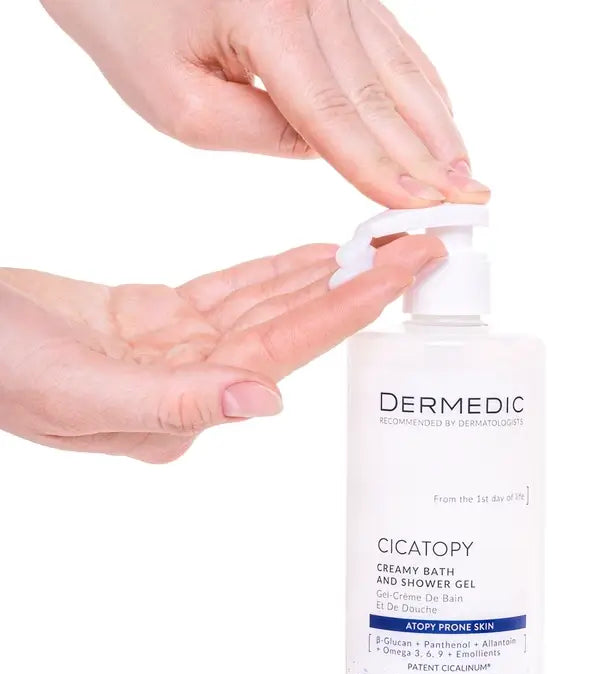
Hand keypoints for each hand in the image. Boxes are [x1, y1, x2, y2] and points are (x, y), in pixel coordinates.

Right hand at [0, 235, 443, 461]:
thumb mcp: (78, 393)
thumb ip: (175, 403)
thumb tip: (263, 401)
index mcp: (184, 408)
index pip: (287, 350)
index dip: (350, 309)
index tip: (402, 274)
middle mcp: (194, 381)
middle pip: (294, 326)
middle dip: (359, 287)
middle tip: (417, 249)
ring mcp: (179, 350)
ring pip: (269, 305)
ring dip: (324, 276)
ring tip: (379, 248)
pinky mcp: (157, 319)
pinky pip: (232, 293)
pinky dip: (274, 272)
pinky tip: (313, 257)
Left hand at [41, 0, 489, 207]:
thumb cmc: (131, 21)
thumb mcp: (176, 103)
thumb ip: (260, 133)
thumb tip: (324, 148)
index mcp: (266, 12)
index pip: (336, 115)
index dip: (382, 169)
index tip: (421, 208)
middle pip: (381, 93)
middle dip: (429, 155)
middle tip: (470, 199)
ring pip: (398, 68)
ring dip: (436, 125)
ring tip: (466, 171)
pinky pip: (391, 41)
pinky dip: (421, 86)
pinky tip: (443, 118)